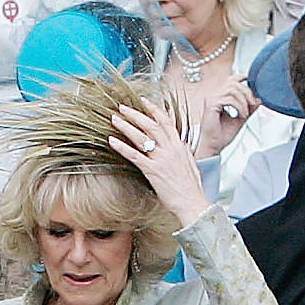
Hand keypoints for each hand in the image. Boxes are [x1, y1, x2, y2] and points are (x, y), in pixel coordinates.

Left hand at [110, 99, 214, 222]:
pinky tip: (112, 141)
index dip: (153, 109)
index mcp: (180, 146)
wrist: (192, 203)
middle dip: (135, 114)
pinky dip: (122, 147)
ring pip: (141, 137)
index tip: (143, 101)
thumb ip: (185, 152)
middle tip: (122, 108)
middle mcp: (171, 149)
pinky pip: (135, 156)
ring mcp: (161, 159)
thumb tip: (182, 145)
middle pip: (151, 125)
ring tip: (114, 119)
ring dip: (126, 126)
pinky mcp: (153, 171)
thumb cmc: (192, 188)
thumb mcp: (191, 164)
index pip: (166, 121)